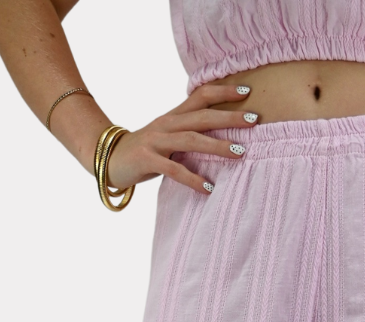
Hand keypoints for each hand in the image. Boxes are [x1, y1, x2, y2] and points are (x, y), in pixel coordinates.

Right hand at [106, 83, 260, 195]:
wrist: (110, 158)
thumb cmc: (147, 150)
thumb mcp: (169, 134)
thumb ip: (191, 130)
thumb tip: (223, 133)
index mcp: (174, 115)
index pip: (201, 96)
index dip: (223, 91)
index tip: (247, 91)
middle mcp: (167, 123)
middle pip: (202, 116)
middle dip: (229, 117)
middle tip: (254, 120)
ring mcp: (156, 140)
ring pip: (191, 140)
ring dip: (217, 146)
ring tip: (240, 152)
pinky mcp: (147, 160)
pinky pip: (173, 170)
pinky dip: (192, 179)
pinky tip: (208, 188)